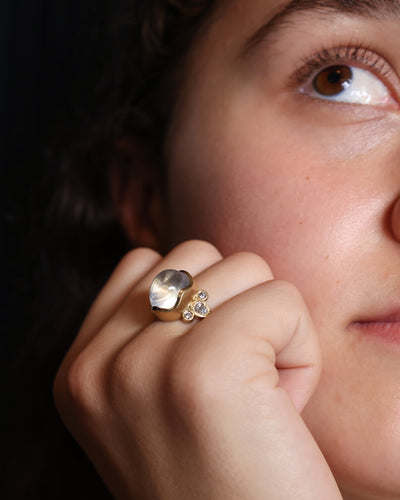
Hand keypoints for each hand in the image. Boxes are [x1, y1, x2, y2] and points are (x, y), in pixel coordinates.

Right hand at [53, 240, 341, 498]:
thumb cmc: (221, 480)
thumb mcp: (155, 402)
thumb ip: (153, 330)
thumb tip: (196, 271)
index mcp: (81, 372)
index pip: (143, 264)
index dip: (197, 302)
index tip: (208, 366)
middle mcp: (98, 366)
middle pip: (198, 255)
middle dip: (235, 308)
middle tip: (240, 386)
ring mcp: (143, 365)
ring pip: (244, 268)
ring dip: (271, 328)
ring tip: (261, 400)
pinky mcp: (205, 369)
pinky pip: (281, 301)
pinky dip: (302, 349)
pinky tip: (285, 408)